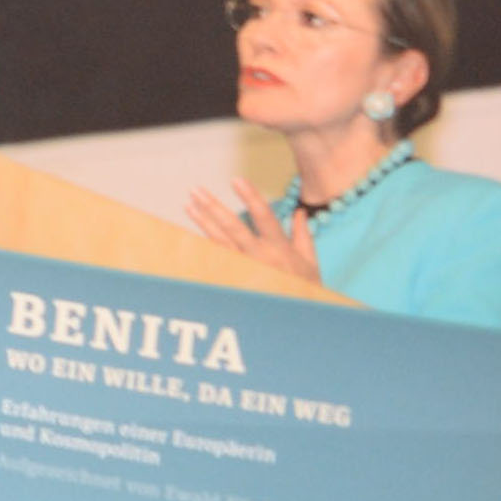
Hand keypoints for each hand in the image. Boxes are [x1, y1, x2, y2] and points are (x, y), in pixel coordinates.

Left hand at [185, 185, 326, 289]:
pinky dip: (205, 241)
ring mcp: (246, 268)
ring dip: (203, 221)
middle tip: (196, 190)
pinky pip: (217, 257)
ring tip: (189, 204)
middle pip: (234, 227)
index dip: (251, 197)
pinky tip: (194, 229)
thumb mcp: (311, 262)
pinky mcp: (236, 278)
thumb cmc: (306, 289)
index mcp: (281, 249)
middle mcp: (261, 257)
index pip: (265, 217)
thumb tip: (299, 212)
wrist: (296, 320)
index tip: (237, 180)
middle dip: (214, 207)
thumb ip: (302, 235)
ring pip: (220, 241)